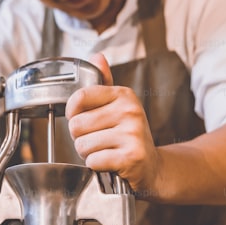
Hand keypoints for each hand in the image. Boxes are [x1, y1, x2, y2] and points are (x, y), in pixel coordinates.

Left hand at [65, 53, 161, 194]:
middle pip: (76, 125)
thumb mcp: (119, 106)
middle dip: (81, 138)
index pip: (79, 98)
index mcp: (124, 95)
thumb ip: (105, 83)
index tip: (82, 119)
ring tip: (105, 151)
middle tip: (99, 140)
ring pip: (82, 145)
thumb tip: (96, 57)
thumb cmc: (129, 136)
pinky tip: (110, 163)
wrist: (153, 167)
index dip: (72, 113)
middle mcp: (130, 111)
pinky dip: (96, 166)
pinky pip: (93, 161)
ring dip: (88, 153)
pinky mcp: (132, 157)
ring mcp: (133, 134)